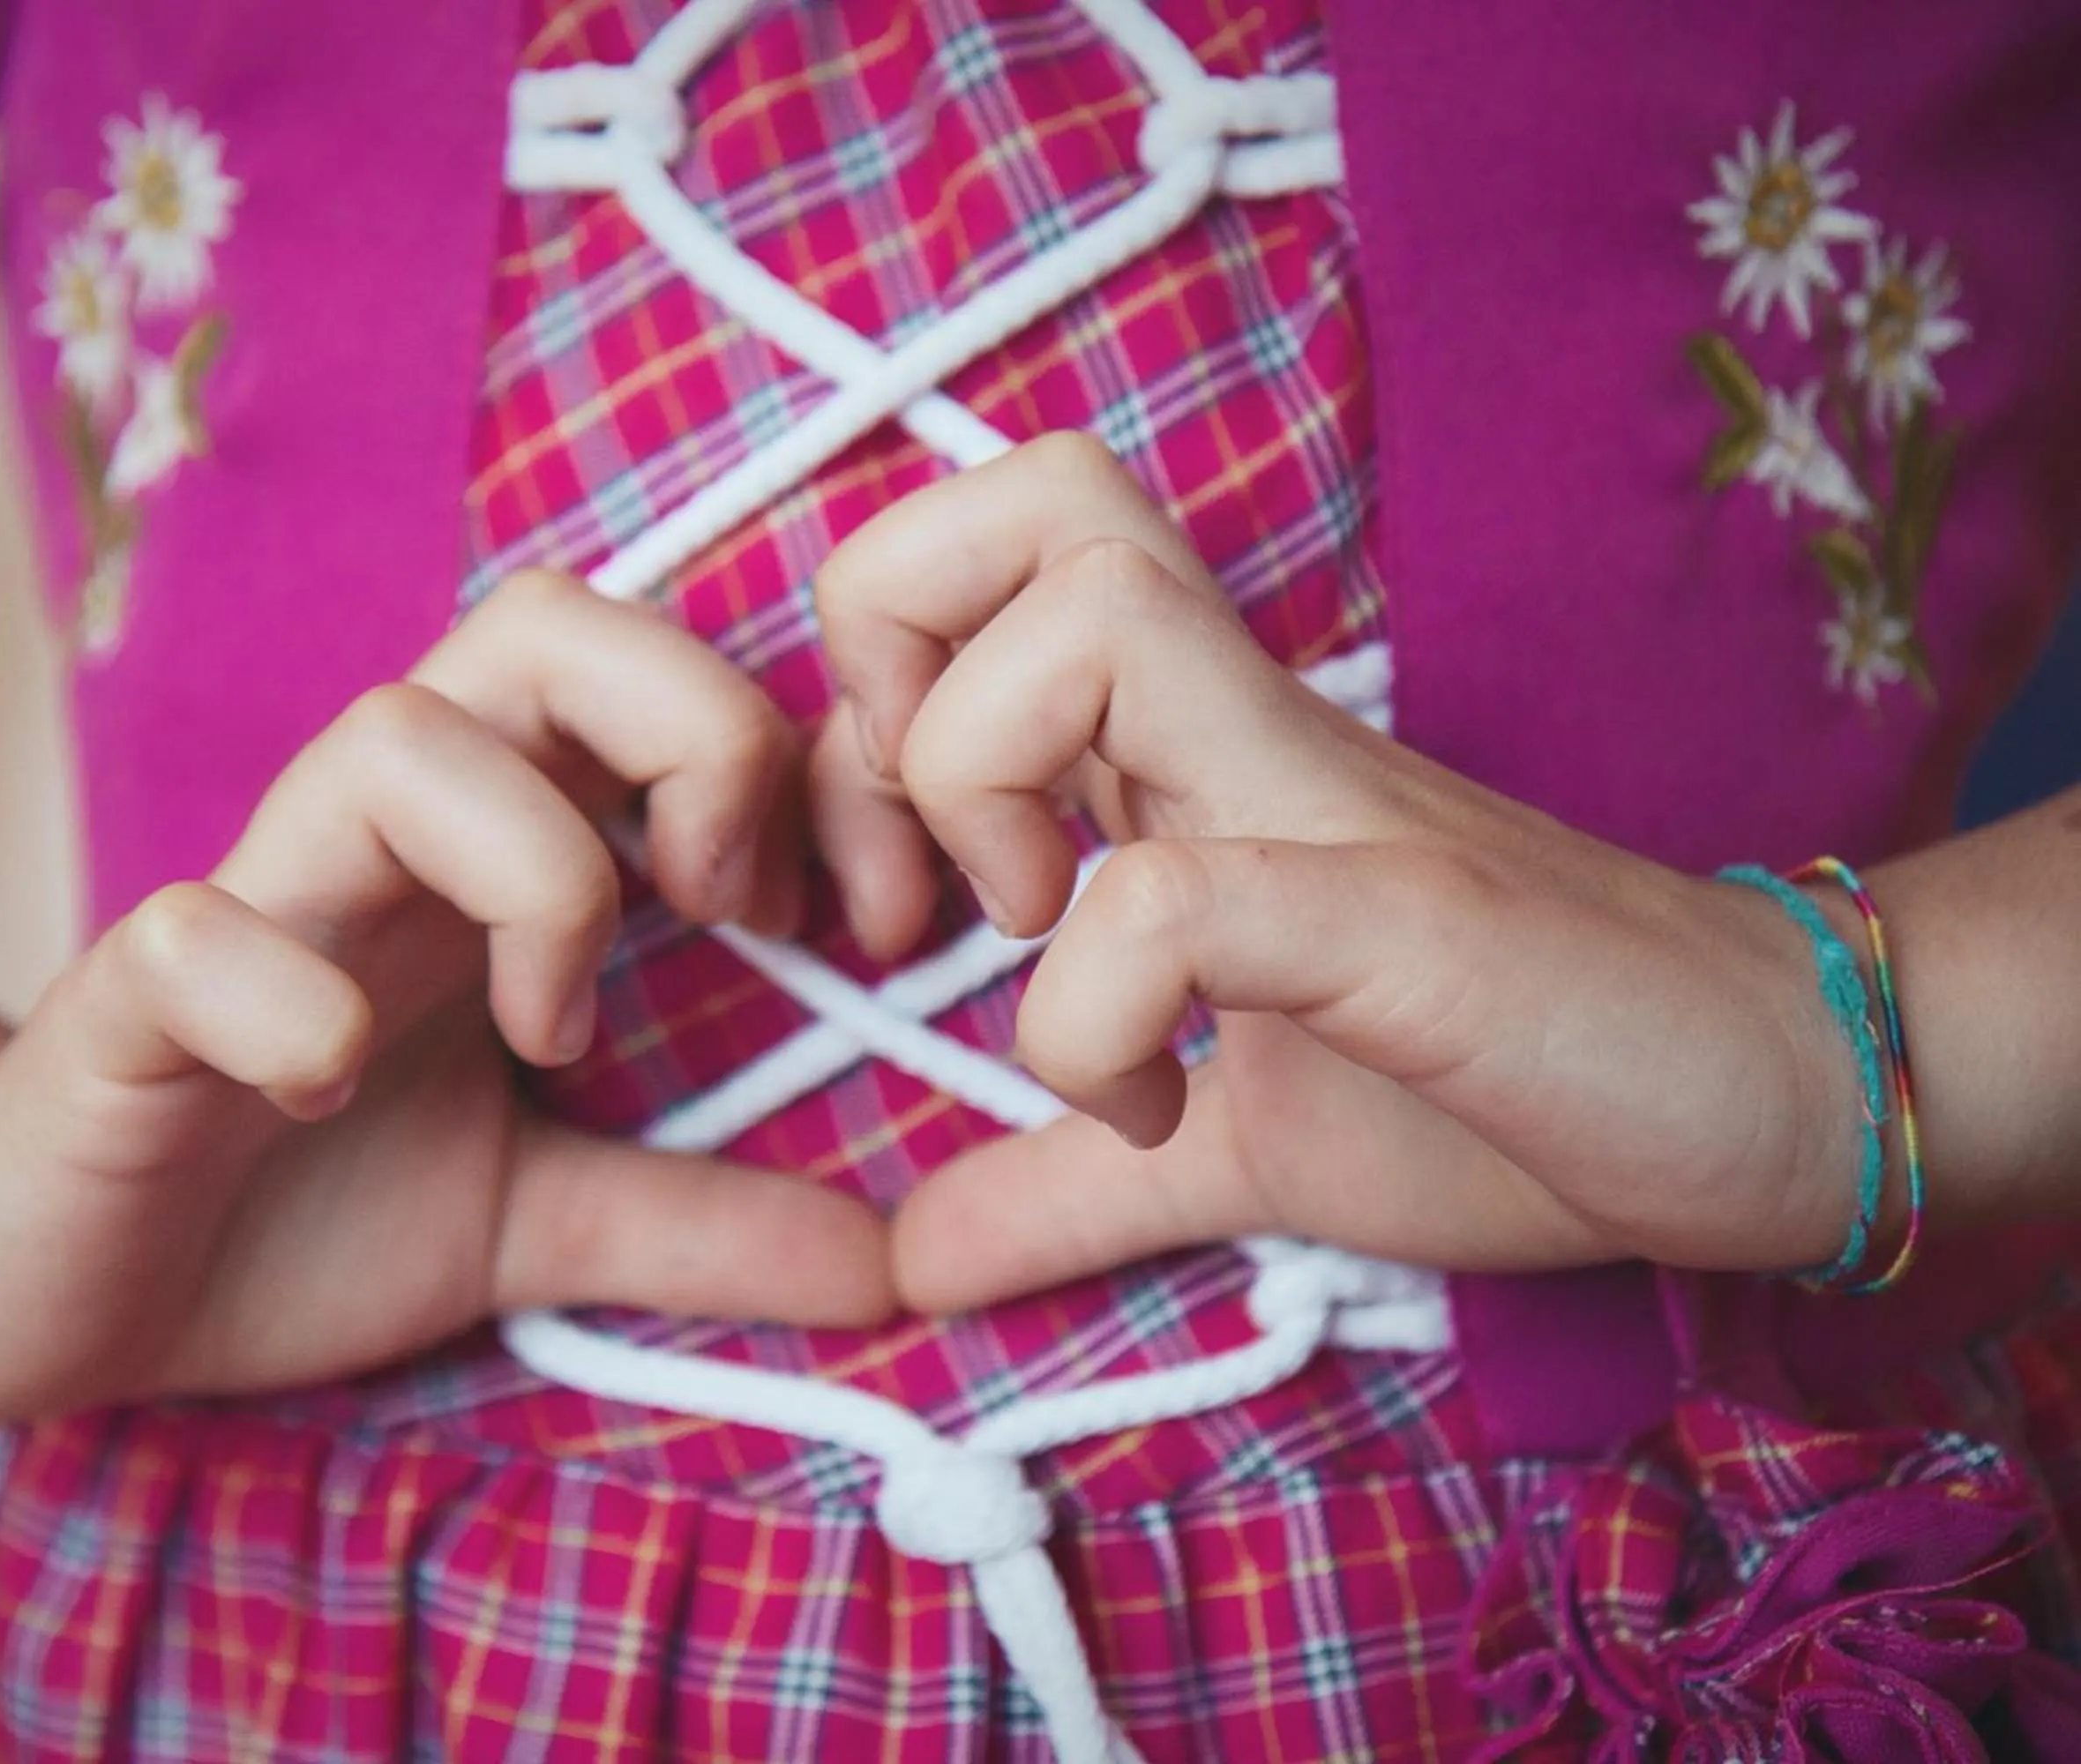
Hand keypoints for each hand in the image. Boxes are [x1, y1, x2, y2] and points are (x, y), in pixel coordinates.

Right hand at [0, 572, 888, 1419]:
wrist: (45, 1293)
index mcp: (485, 861)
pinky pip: (200, 938)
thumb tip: (896, 1268)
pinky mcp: (123, 1008)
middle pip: (541, 626)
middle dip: (684, 728)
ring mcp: (250, 909)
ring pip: (394, 742)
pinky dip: (290, 1003)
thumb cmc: (286, 1213)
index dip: (798, 754)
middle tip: (719, 904)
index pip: (652, 677)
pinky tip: (329, 1090)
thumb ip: (698, 1224)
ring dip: (527, 876)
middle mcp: (376, 843)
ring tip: (546, 1036)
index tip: (873, 918)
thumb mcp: (533, 1224)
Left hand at [808, 435, 1870, 1312]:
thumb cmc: (1510, 1082)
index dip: (871, 681)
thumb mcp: (1236, 1144)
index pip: (991, 550)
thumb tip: (910, 1260)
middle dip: (892, 649)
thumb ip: (1061, 1185)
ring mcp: (1324, 801)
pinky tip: (1147, 1104)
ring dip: (980, 778)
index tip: (893, 893)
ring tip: (1030, 938)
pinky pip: (1175, 890)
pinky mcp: (1401, 919)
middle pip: (1029, 490)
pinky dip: (1093, 1009)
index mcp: (1195, 746)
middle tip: (932, 868)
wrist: (1778, 1091)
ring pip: (1091, 609)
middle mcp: (1247, 726)